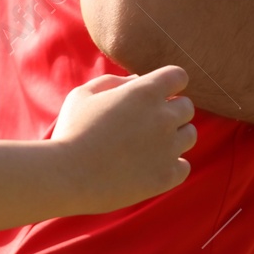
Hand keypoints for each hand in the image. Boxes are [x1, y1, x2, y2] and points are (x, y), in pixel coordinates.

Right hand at [52, 66, 196, 214]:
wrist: (64, 176)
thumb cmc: (70, 132)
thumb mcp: (82, 95)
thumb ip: (112, 82)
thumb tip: (136, 80)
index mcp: (145, 91)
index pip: (178, 77)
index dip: (166, 85)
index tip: (152, 97)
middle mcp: (164, 117)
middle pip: (187, 108)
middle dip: (169, 113)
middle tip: (143, 127)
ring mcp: (168, 148)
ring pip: (189, 136)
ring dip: (173, 138)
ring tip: (145, 148)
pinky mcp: (166, 176)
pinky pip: (183, 166)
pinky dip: (171, 166)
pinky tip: (148, 168)